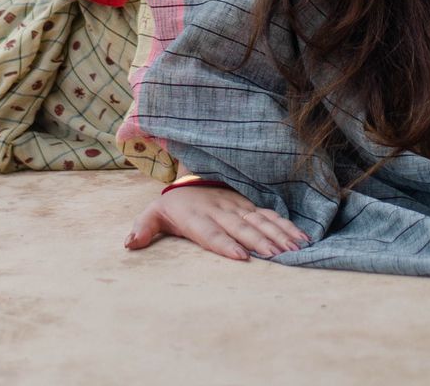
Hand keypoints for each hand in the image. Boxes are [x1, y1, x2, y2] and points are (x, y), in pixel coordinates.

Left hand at [125, 183, 309, 261]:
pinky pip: (270, 215)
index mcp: (197, 217)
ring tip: (294, 250)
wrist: (192, 173)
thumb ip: (144, 228)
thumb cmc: (175, 204)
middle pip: (241, 228)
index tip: (241, 256)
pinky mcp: (249, 205)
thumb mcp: (155, 214)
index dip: (225, 244)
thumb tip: (129, 243)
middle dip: (260, 242)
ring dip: (278, 235)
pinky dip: (286, 226)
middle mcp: (220, 211)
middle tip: (277, 256)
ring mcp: (237, 207)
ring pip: (260, 221)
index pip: (211, 233)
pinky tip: (300, 239)